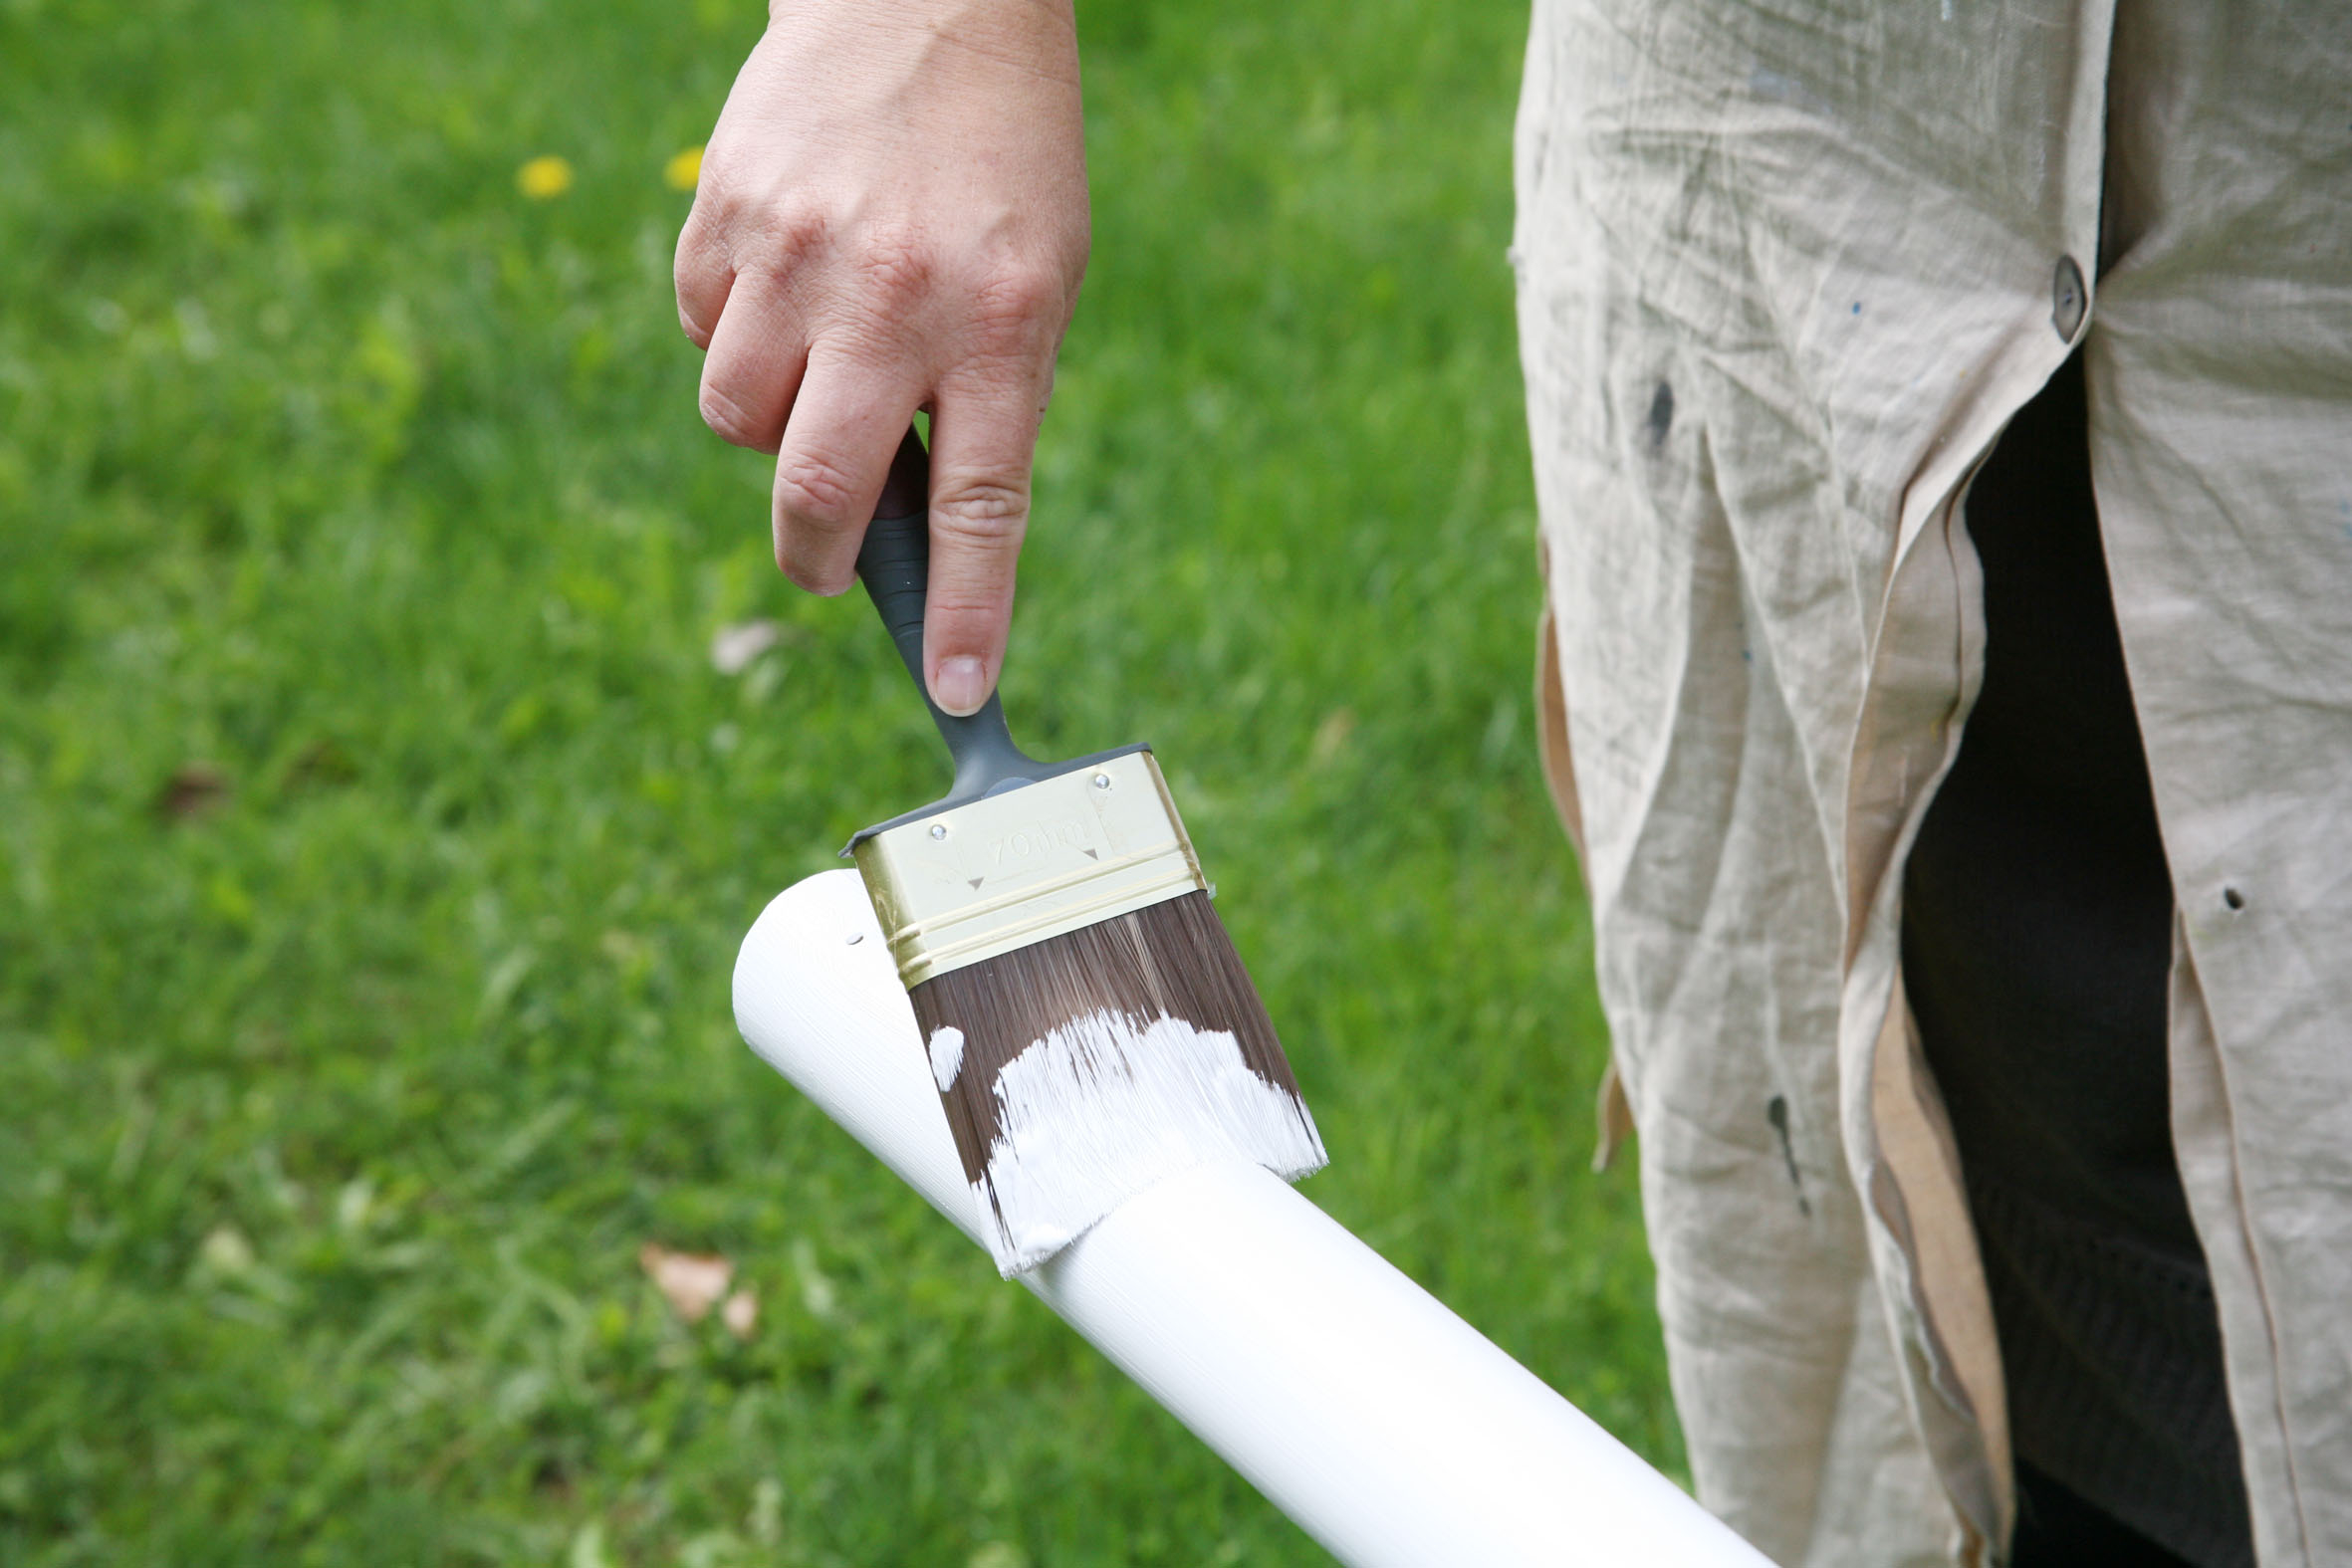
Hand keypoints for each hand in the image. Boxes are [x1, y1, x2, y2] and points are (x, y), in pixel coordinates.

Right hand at [677, 0, 1088, 714]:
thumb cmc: (999, 168)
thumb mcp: (1040, 283)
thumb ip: (985, 400)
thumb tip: (906, 530)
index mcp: (1006, 323)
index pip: (981, 507)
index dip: (964, 614)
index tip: (956, 693)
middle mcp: (898, 295)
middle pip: (822, 492)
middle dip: (816, 558)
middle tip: (826, 563)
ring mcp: (800, 253)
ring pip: (737, 420)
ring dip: (771, 426)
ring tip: (822, 359)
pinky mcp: (726, 210)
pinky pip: (701, 332)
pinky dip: (735, 335)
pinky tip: (786, 277)